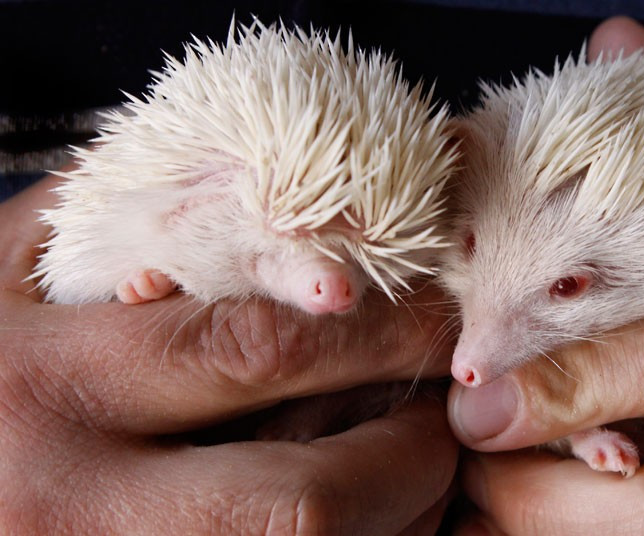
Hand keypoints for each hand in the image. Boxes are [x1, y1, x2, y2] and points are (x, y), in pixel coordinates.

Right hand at [0, 175, 456, 533]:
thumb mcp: (8, 278)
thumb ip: (120, 223)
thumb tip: (256, 179)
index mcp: (46, 388)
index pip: (258, 350)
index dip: (377, 337)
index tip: (441, 321)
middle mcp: (73, 506)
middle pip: (305, 504)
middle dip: (410, 461)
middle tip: (446, 417)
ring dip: (395, 521)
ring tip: (413, 471)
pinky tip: (367, 520)